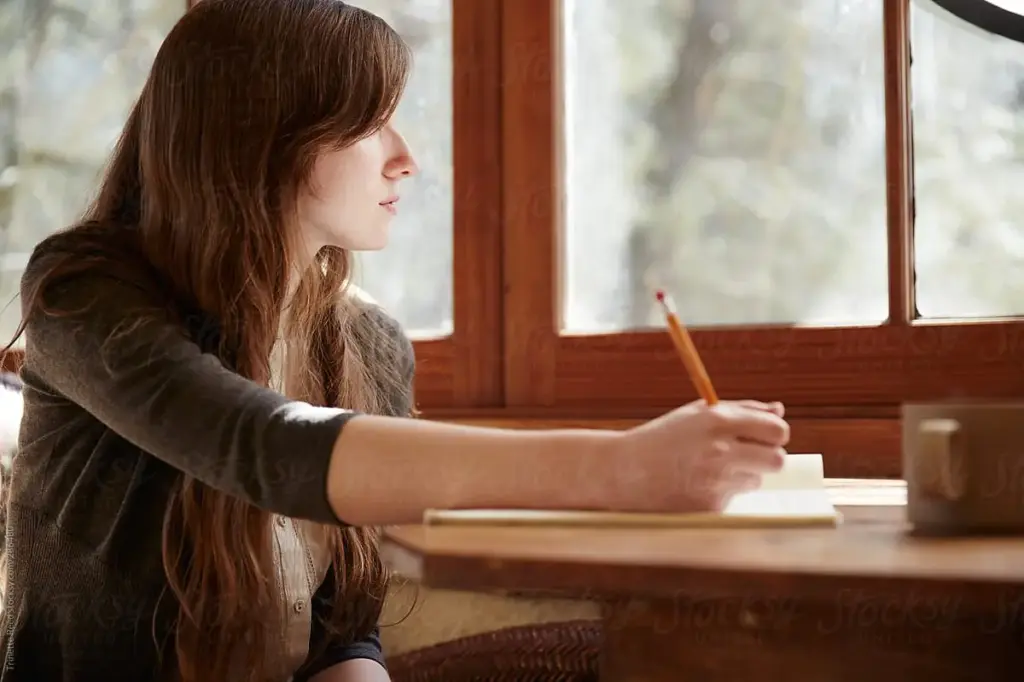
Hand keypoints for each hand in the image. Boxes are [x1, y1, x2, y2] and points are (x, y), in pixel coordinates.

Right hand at [603, 399, 788, 512]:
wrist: (625, 472)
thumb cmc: (664, 438)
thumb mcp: (697, 415)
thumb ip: (741, 410)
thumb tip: (779, 410)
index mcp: (718, 421)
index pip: (777, 430)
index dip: (775, 434)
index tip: (766, 436)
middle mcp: (721, 450)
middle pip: (777, 460)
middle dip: (768, 458)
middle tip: (748, 456)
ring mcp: (716, 481)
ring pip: (755, 480)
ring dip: (740, 475)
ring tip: (707, 469)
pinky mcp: (710, 506)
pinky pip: (732, 498)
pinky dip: (720, 492)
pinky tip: (694, 485)